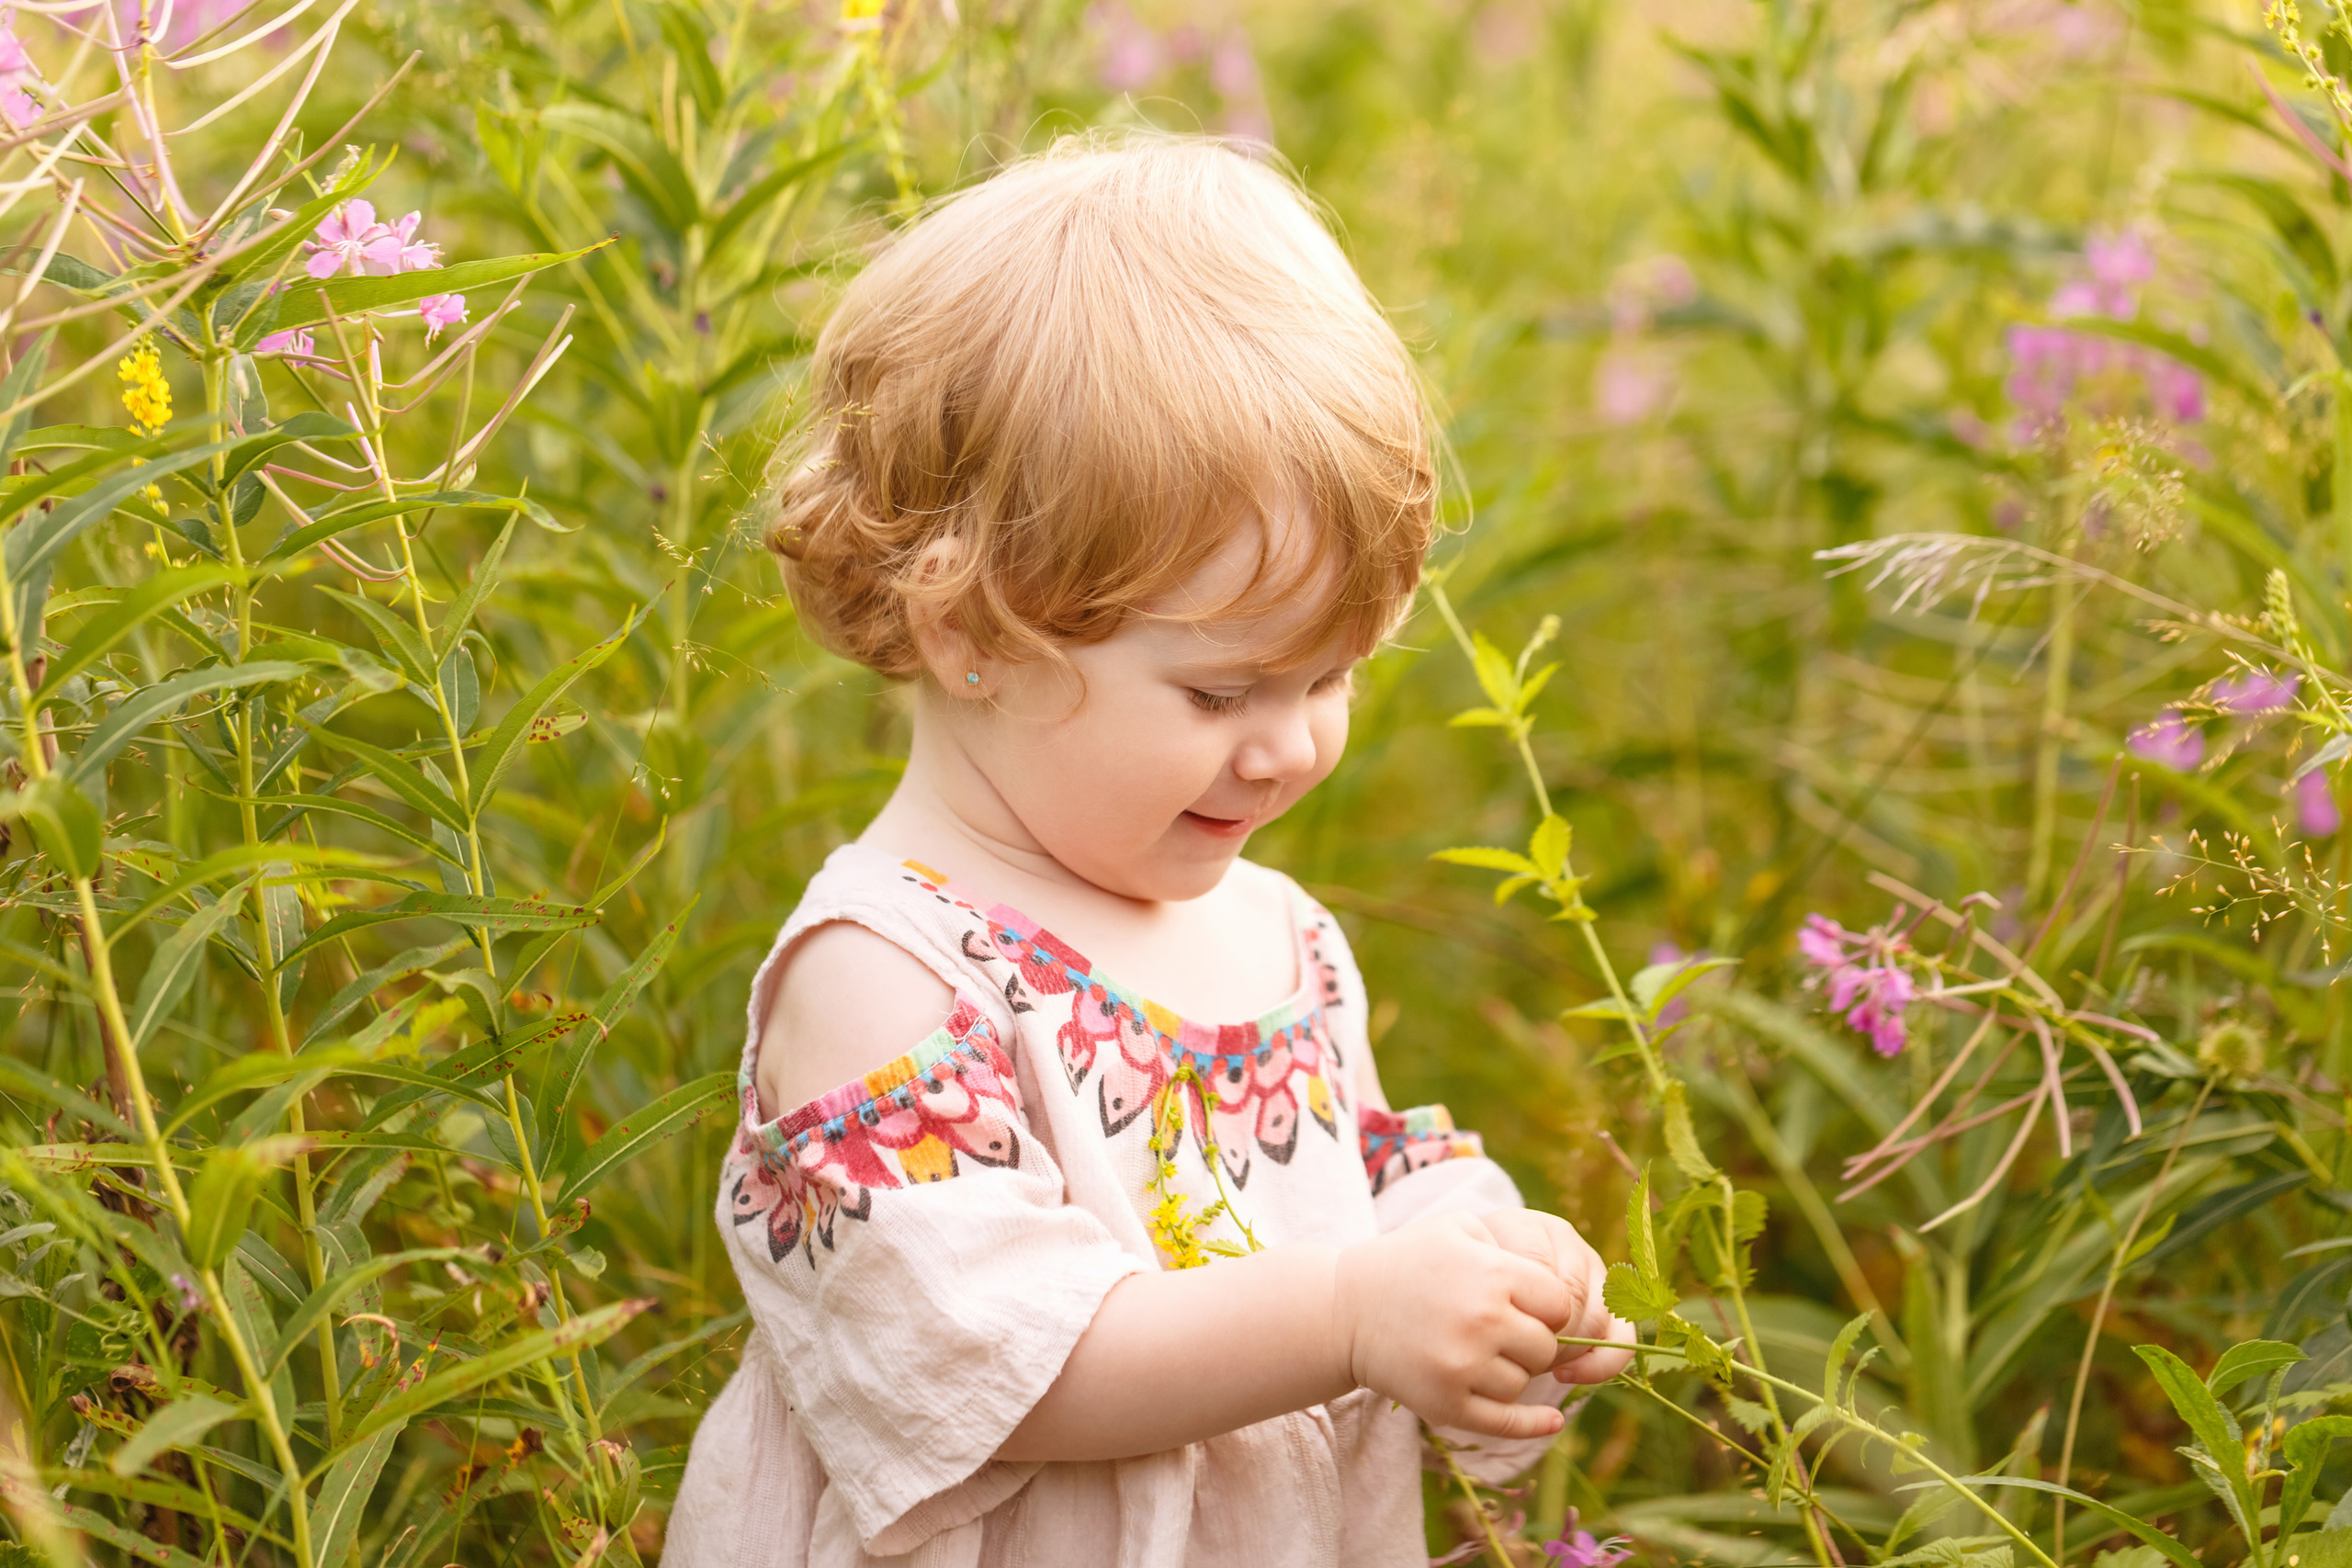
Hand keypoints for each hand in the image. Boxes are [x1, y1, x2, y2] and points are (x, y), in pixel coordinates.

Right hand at [1331, 1211, 1576, 1440]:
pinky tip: (1551, 1421)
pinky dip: (1533, 1424)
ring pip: (1522, 1383)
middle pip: (1546, 1348)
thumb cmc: (1406, 1262)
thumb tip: (1558, 1284)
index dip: (1547, 1307)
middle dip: (1530, 1341)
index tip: (1526, 1306)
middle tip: (1498, 1332)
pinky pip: (1506, 1423)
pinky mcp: (1445, 1404)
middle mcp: (1483, 1321)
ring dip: (1510, 1372)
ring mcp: (1463, 1367)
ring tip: (1477, 1353)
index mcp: (1492, 1274)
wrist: (1343, 1310)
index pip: (1560, 1305)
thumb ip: (1509, 1242)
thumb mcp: (1456, 1228)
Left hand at [1480, 1208, 1635, 1385]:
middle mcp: (1564, 1240)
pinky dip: (1599, 1364)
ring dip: (1566, 1353)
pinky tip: (1567, 1375)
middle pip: (1572, 1299)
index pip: (1538, 1276)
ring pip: (1597, 1321)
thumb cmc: (1467, 1292)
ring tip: (1532, 1361)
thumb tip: (1526, 1330)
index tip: (1498, 1336)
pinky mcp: (1612, 1300)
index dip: (1523, 1317)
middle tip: (1517, 1355)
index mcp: (1524, 1227)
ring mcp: (1592, 1267)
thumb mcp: (1467, 1287)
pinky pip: (1622, 1338)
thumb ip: (1489, 1297)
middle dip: (1545, 1340)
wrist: (1478, 1288)